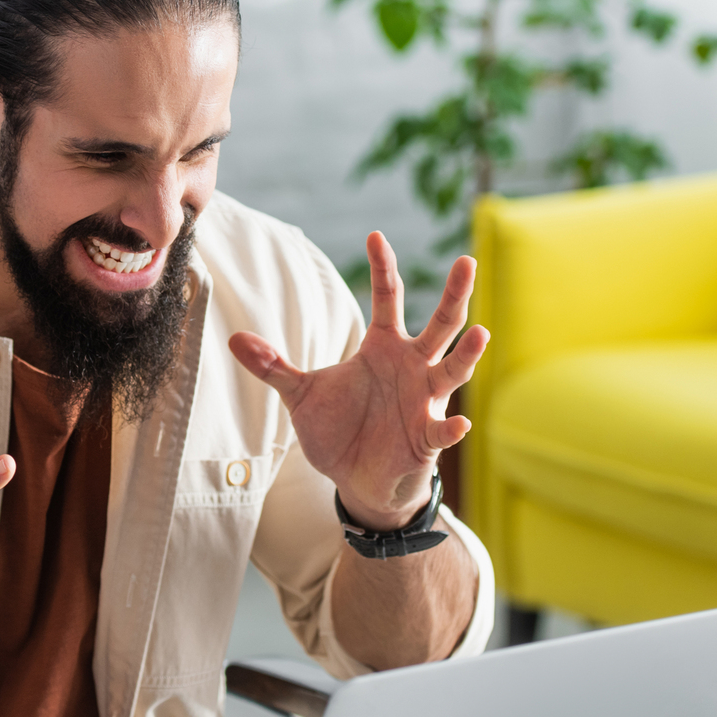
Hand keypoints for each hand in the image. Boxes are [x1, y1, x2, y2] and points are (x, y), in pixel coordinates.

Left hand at [229, 232, 487, 531]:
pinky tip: (457, 423)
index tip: (375, 236)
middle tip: (467, 261)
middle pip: (440, 323)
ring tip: (481, 332)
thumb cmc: (338, 430)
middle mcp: (413, 366)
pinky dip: (450, 427)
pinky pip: (442, 429)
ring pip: (453, 370)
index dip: (382, 267)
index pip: (387, 298)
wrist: (356, 480)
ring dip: (467, 354)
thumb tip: (235, 340)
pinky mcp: (428, 438)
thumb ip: (273, 367)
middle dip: (455, 293)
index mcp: (384, 347)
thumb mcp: (301, 395)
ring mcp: (425, 401)